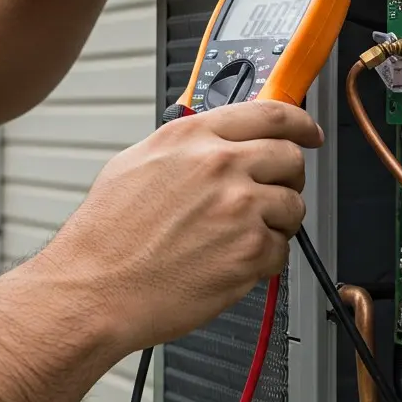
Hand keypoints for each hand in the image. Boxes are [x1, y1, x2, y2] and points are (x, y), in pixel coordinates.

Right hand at [40, 99, 322, 352]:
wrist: (93, 288)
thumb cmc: (105, 236)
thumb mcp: (134, 163)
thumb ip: (184, 145)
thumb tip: (214, 141)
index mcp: (192, 137)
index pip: (270, 113)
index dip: (299, 123)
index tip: (307, 132)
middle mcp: (220, 165)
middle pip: (291, 158)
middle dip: (288, 178)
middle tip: (271, 194)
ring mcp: (239, 207)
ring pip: (293, 207)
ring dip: (275, 223)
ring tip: (236, 238)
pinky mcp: (249, 251)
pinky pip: (281, 250)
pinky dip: (262, 260)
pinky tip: (226, 262)